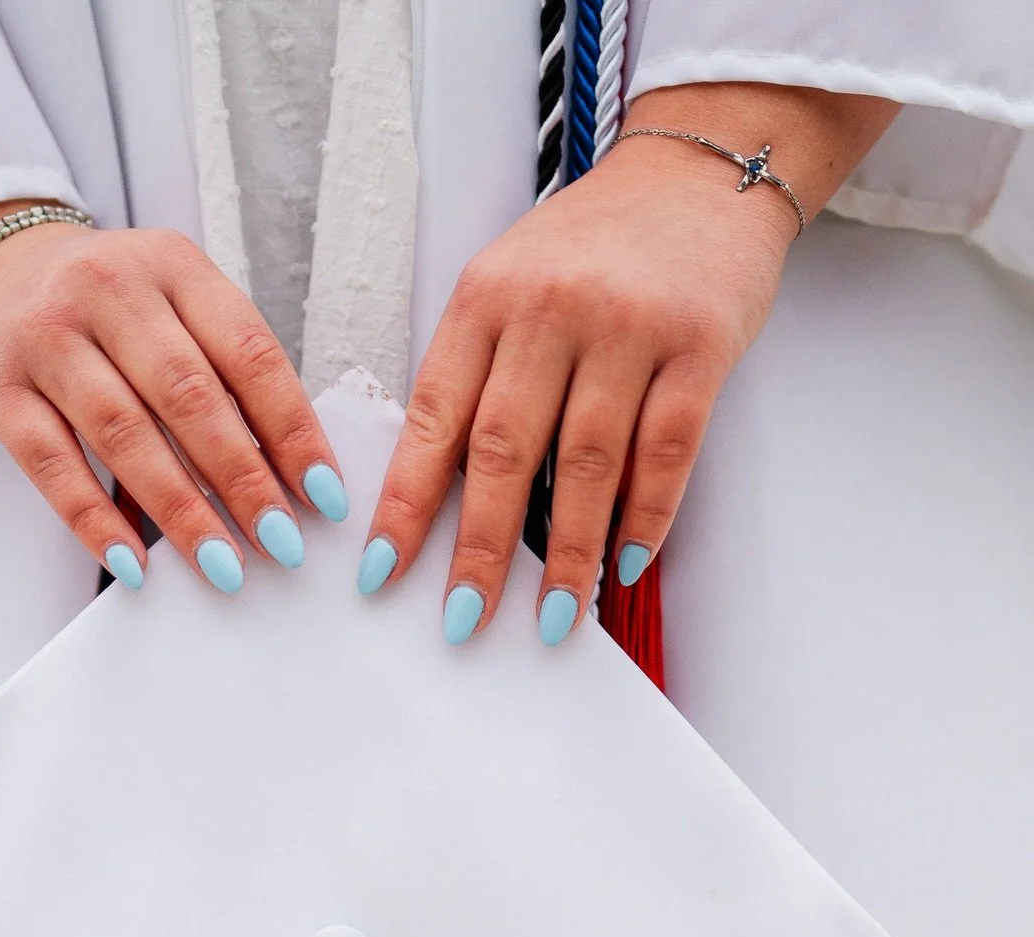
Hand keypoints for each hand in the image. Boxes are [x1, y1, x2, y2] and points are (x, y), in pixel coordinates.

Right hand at [0, 208, 348, 590]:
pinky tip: (132, 563)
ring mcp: (47, 337)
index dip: (292, 429)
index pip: (248, 352)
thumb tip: (286, 476)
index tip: (324, 495)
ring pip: (125, 433)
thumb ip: (219, 372)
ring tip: (221, 565)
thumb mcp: (167, 306)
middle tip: (281, 542)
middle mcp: (109, 289)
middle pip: (189, 396)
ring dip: (180, 510)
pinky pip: (53, 466)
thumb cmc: (98, 308)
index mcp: (172, 266)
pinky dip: (95, 520)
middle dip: (243, 479)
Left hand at [362, 82, 899, 643]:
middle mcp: (550, 309)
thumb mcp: (512, 284)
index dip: (405, 503)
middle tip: (464, 620)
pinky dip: (646, 516)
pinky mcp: (699, 343)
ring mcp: (628, 325)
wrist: (702, 169)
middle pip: (504, 451)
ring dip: (566, 553)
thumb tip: (446, 497)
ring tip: (552, 617)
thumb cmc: (596, 245)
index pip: (434, 418)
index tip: (382, 572)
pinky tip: (626, 564)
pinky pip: (666, 449)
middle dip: (479, 549)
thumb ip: (481, 373)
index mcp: (486, 299)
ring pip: (585, 462)